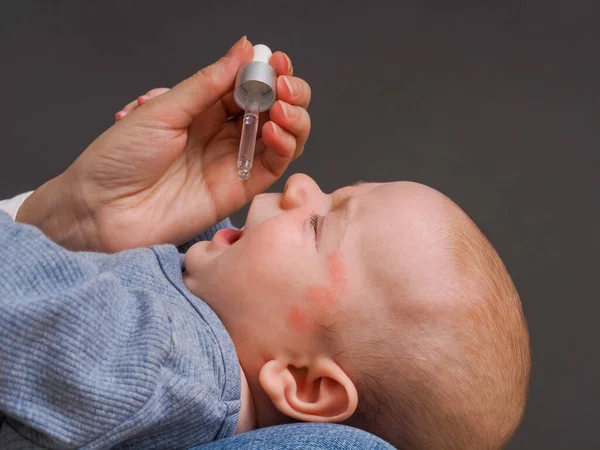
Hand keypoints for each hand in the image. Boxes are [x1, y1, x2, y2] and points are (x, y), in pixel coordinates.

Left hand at [18, 37, 310, 251]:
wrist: (103, 210)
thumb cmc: (119, 157)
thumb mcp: (162, 109)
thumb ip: (208, 83)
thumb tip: (244, 49)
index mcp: (203, 109)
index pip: (249, 84)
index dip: (267, 71)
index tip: (276, 60)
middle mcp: (223, 133)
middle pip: (273, 109)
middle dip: (288, 92)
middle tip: (284, 86)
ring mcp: (233, 161)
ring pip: (283, 136)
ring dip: (293, 117)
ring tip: (281, 107)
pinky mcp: (240, 190)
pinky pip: (274, 165)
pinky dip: (285, 146)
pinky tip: (274, 130)